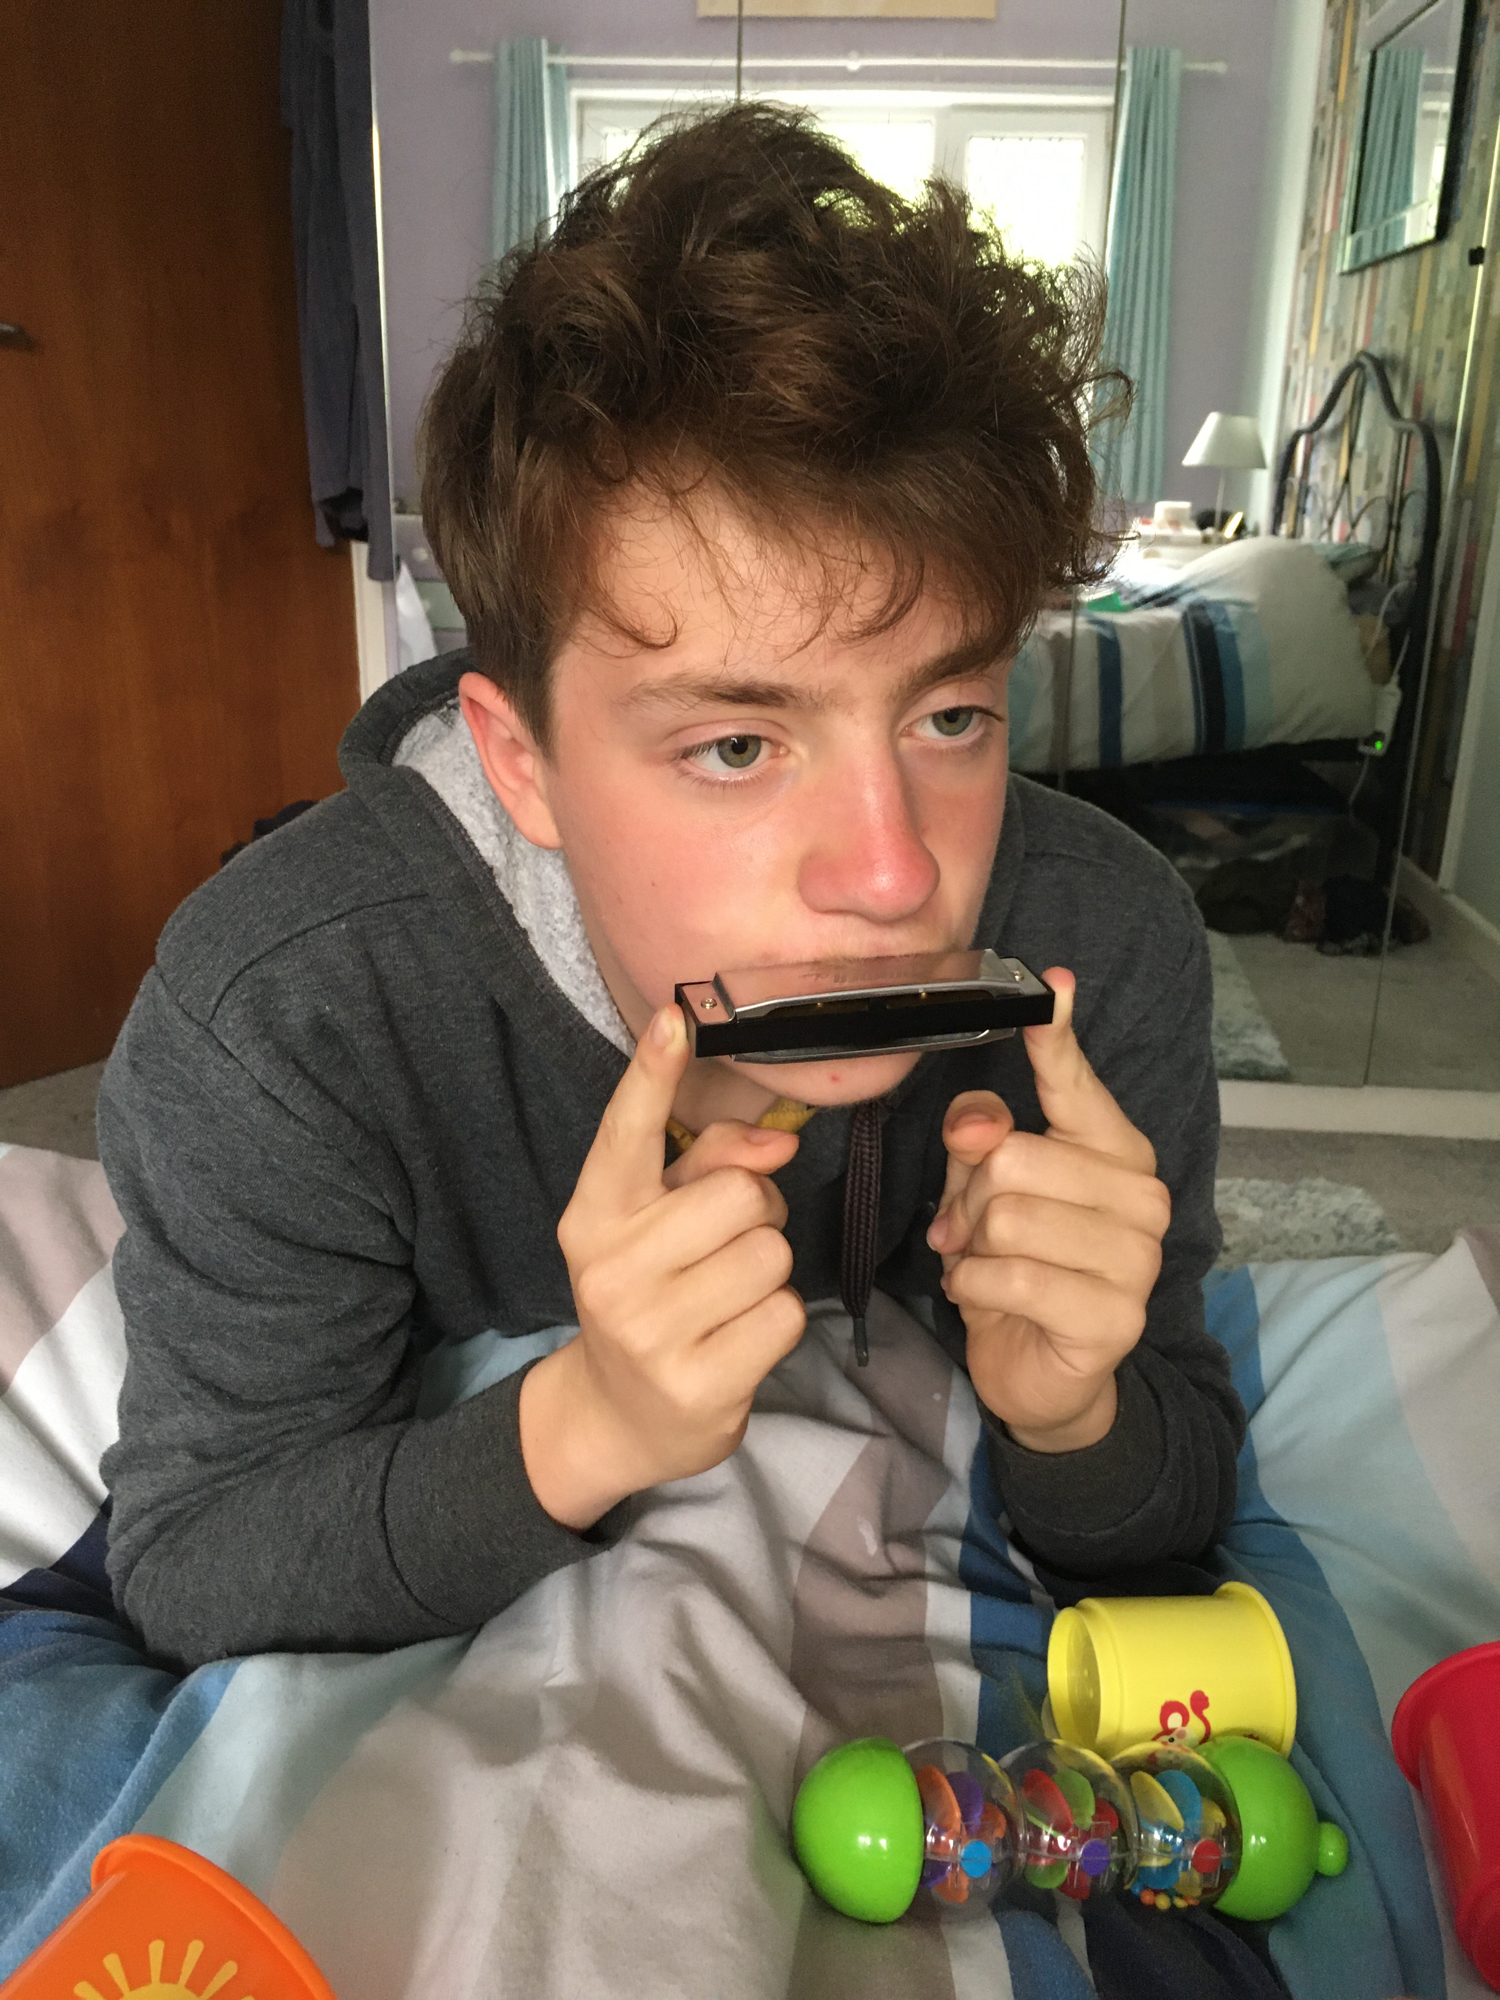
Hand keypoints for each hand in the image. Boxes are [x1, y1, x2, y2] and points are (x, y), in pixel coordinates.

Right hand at [518, 1004, 805, 1528]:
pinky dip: (776, 1320)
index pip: (625, 1132)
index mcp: (594, 1215)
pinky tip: (739, 1338)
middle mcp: (610, 1268)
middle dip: (757, 1211)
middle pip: (740, 1192)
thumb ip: (708, 1164)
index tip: (675, 1017)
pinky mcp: (699, 1381)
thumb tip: (780, 1140)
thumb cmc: (649, 1295)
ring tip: (730, 1293)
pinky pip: (784, 1313)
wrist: (618, 1416)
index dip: (652, 1072)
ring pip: (771, 1252)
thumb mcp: (654, 1226)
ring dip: (769, 1268)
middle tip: (727, 1245)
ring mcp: (651, 1330)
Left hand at [925, 968, 1169, 1453]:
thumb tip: (979, 1120)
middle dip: (968, 1198)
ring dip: (968, 1248)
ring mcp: (1137, 1259)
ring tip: (980, 1265)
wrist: (1042, 1369)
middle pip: (1013, 1157)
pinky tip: (985, 1298)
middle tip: (968, 1230)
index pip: (1078, 1085)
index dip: (1055, 1037)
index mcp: (1114, 1150)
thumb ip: (980, 1138)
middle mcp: (1142, 1197)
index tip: (1051, 984)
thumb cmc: (1017, 1262)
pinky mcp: (1115, 1318)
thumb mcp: (985, 1188)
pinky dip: (973, 1288)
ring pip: (1005, 1217)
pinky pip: (1009, 1278)